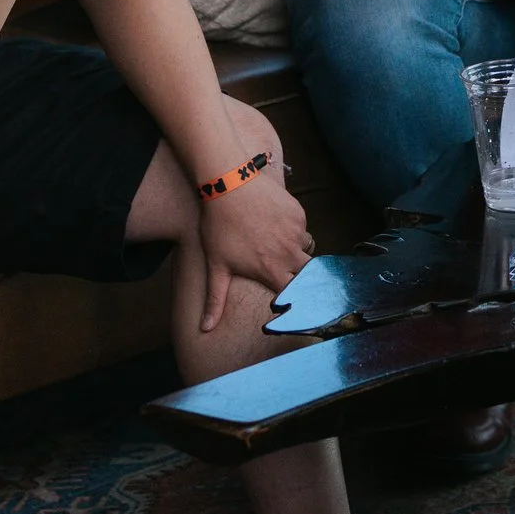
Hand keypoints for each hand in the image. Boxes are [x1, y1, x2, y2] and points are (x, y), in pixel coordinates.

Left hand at [197, 173, 313, 331]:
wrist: (229, 184)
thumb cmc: (219, 227)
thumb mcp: (216, 265)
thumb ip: (215, 300)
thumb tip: (206, 329)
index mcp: (272, 271)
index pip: (295, 294)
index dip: (294, 297)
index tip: (290, 297)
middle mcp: (289, 254)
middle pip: (308, 274)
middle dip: (301, 276)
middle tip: (287, 271)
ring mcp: (296, 232)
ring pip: (306, 248)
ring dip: (296, 251)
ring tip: (275, 244)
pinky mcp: (298, 213)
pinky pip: (302, 227)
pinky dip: (293, 229)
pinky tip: (274, 223)